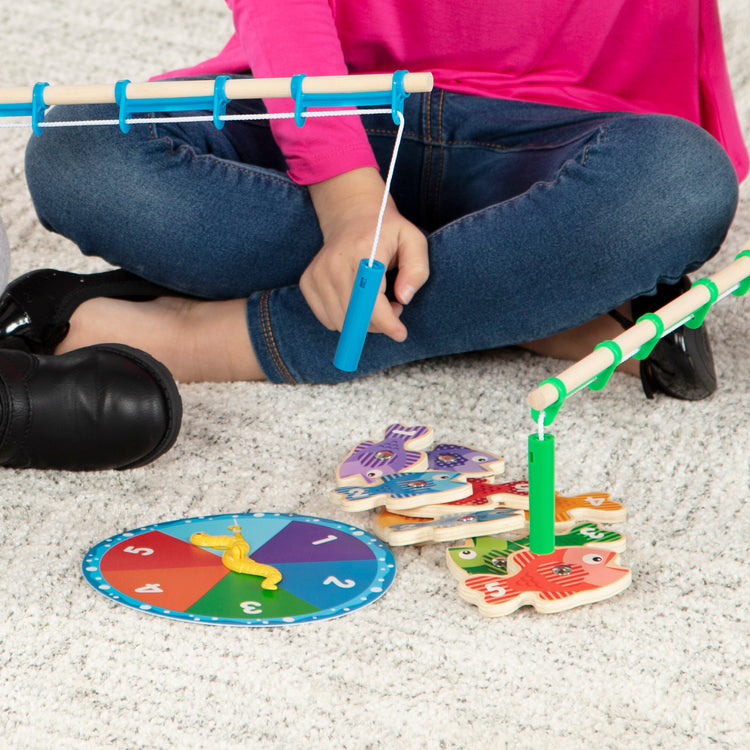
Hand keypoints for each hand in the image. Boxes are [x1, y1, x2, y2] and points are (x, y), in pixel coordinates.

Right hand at [301, 167, 427, 341]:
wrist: (351, 215)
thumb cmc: (387, 232)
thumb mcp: (413, 241)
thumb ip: (417, 270)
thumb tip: (403, 298)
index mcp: (362, 251)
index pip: (370, 300)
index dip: (386, 323)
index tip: (400, 333)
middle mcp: (334, 263)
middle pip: (356, 317)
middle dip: (380, 323)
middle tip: (393, 306)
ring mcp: (318, 274)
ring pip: (341, 323)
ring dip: (363, 322)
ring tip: (376, 301)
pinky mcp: (308, 283)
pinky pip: (327, 319)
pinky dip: (345, 319)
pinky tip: (357, 301)